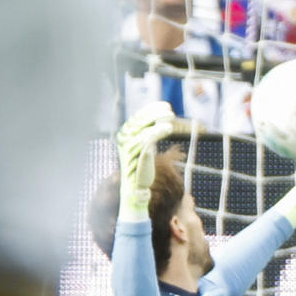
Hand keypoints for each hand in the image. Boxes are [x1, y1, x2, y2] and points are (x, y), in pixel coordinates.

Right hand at [115, 101, 175, 220]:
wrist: (136, 189)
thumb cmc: (143, 167)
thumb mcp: (145, 147)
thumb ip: (148, 132)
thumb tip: (160, 115)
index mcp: (124, 137)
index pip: (136, 118)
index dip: (150, 110)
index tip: (165, 106)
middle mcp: (124, 141)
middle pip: (138, 121)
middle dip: (154, 113)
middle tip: (170, 111)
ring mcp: (129, 149)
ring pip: (142, 129)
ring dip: (157, 121)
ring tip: (171, 119)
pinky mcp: (136, 157)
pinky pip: (146, 140)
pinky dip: (157, 131)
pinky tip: (167, 128)